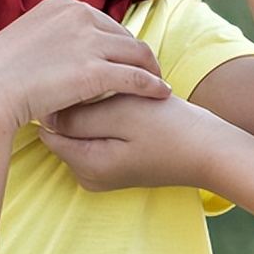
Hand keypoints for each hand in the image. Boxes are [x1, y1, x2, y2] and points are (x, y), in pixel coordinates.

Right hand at [0, 0, 169, 132]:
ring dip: (150, 69)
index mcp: (62, 3)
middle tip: (146, 73)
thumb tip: (62, 47)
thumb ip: (50, 34)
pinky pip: (136, 77)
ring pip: (136, 53)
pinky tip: (160, 94)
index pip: (102, 21)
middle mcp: (79, 14)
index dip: (115, 42)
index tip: (122, 59)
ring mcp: (88, 41)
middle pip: (123, 35)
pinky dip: (152, 85)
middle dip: (135, 55)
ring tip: (156, 83)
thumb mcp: (25, 36)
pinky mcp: (95, 71)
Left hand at [38, 94, 226, 191]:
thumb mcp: (121, 115)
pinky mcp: (112, 165)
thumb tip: (44, 112)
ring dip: (89, 110)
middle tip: (100, 83)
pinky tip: (122, 106)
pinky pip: (94, 136)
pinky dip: (101, 119)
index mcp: (85, 164)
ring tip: (115, 93)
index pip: (48, 128)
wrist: (210, 149)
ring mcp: (100, 173)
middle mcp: (87, 175)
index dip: (57, 98)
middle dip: (74, 104)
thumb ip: (78, 116)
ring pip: (78, 131)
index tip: (76, 78)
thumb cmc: (169, 128)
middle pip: (62, 131)